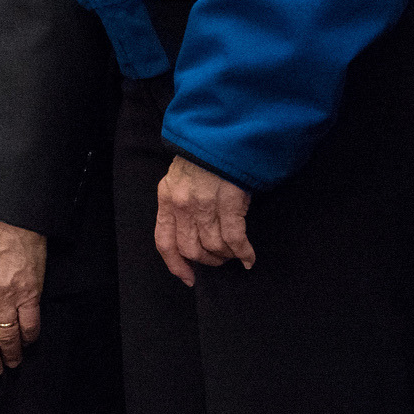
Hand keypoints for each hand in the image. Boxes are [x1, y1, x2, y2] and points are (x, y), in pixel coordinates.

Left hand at [154, 155, 253, 287]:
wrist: (220, 134)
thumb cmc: (202, 158)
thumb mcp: (179, 179)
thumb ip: (179, 204)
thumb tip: (190, 232)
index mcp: (166, 199)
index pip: (164, 241)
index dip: (175, 265)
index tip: (188, 278)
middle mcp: (181, 205)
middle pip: (190, 248)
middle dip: (207, 260)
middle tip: (220, 259)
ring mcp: (204, 204)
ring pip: (213, 246)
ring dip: (227, 256)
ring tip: (235, 253)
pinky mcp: (229, 202)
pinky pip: (234, 239)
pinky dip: (243, 252)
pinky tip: (249, 258)